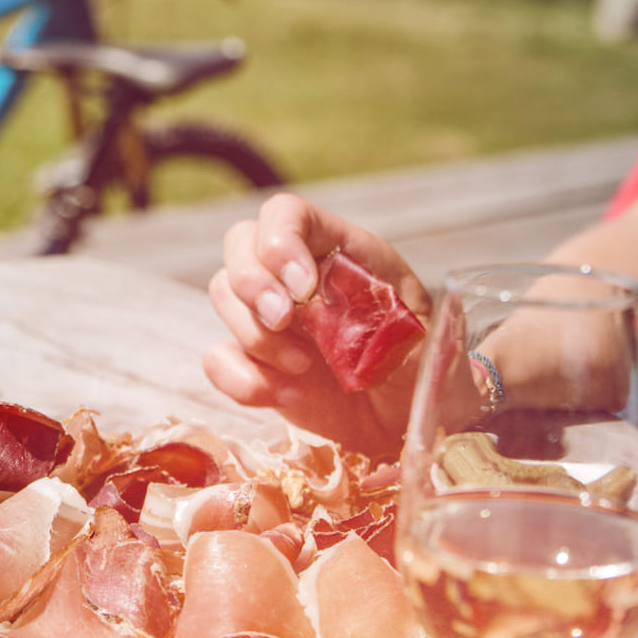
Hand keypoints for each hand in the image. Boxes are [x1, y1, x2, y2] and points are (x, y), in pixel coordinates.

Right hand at [205, 196, 430, 454]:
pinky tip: (286, 395)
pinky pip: (218, 358)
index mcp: (340, 249)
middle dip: (251, 281)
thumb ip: (374, 310)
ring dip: (255, 335)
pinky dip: (242, 380)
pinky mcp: (254, 361)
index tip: (302, 288)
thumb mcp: (416, 332)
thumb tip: (325, 300)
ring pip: (223, 295)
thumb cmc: (420, 368)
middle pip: (240, 241)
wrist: (409, 422)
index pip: (289, 215)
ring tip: (302, 368)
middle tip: (283, 320)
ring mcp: (270, 316)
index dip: (281, 241)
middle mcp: (296, 273)